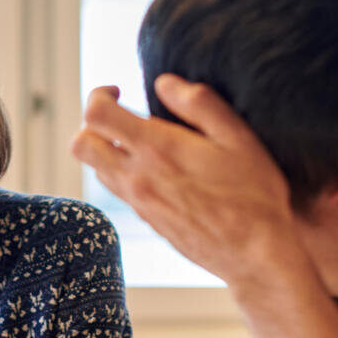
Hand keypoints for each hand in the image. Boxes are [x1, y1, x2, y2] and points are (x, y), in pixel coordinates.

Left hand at [70, 76, 306, 288]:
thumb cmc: (254, 195)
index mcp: (156, 150)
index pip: (96, 115)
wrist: (255, 254)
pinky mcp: (148, 222)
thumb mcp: (238, 137)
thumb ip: (199, 103)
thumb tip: (165, 82)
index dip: (99, 95)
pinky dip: (124, 174)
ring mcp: (140, 204)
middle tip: (121, 116)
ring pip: (97, 170)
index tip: (119, 91)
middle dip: (93, 123)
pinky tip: (157, 171)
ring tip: (141, 143)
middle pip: (81, 145)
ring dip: (108, 150)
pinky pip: (119, 191)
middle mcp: (138, 178)